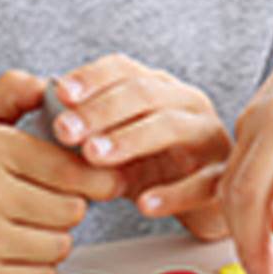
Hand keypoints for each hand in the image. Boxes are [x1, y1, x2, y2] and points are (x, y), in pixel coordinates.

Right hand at [0, 70, 123, 273]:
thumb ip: (14, 91)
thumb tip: (52, 84)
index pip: (71, 169)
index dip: (94, 177)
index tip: (103, 180)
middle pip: (72, 210)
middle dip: (69, 207)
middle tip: (49, 201)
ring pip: (60, 245)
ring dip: (54, 238)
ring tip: (30, 224)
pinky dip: (38, 267)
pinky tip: (18, 249)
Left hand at [51, 55, 232, 240]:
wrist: (206, 204)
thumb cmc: (157, 168)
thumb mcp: (119, 148)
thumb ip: (90, 133)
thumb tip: (48, 120)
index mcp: (160, 88)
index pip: (124, 69)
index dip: (92, 78)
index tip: (61, 93)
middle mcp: (187, 104)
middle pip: (144, 93)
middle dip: (100, 110)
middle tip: (66, 131)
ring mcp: (209, 138)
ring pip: (172, 127)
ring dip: (129, 139)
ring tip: (94, 156)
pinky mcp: (223, 176)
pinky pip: (201, 182)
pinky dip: (172, 193)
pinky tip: (145, 203)